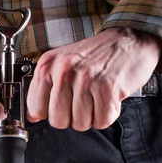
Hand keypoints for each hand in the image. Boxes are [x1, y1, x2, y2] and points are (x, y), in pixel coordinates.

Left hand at [26, 28, 161, 130]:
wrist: (129, 39)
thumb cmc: (95, 55)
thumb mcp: (61, 64)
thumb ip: (44, 89)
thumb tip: (32, 116)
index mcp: (48, 65)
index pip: (36, 109)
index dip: (50, 112)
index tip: (61, 104)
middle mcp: (64, 70)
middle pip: (58, 121)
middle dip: (72, 117)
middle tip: (83, 100)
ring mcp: (86, 78)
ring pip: (80, 124)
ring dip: (92, 116)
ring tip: (97, 96)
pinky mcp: (107, 87)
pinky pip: (102, 121)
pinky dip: (108, 114)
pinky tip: (108, 98)